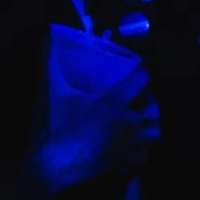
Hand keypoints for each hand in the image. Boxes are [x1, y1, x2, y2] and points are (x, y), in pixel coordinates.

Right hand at [35, 26, 150, 191]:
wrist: (55, 163)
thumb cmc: (58, 124)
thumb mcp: (54, 91)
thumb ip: (52, 64)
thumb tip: (45, 37)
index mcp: (115, 100)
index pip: (142, 79)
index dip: (141, 74)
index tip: (136, 73)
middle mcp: (128, 121)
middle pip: (153, 110)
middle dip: (149, 105)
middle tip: (139, 102)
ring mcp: (127, 142)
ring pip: (153, 134)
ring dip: (148, 128)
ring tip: (139, 125)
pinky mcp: (122, 160)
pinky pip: (141, 157)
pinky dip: (139, 152)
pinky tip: (131, 149)